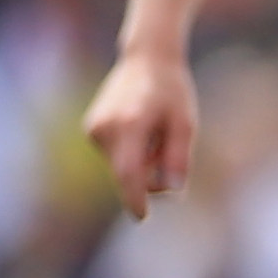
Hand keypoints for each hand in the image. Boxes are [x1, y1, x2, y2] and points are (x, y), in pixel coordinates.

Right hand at [84, 48, 197, 219]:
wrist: (146, 61)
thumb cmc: (172, 92)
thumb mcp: (185, 124)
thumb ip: (178, 158)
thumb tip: (172, 192)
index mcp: (130, 123)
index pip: (128, 171)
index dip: (135, 198)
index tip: (141, 217)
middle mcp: (105, 127)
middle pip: (127, 173)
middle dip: (150, 177)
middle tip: (169, 150)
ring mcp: (94, 129)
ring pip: (122, 166)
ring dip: (143, 162)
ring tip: (155, 131)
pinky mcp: (91, 130)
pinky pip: (116, 156)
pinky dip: (132, 153)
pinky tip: (141, 129)